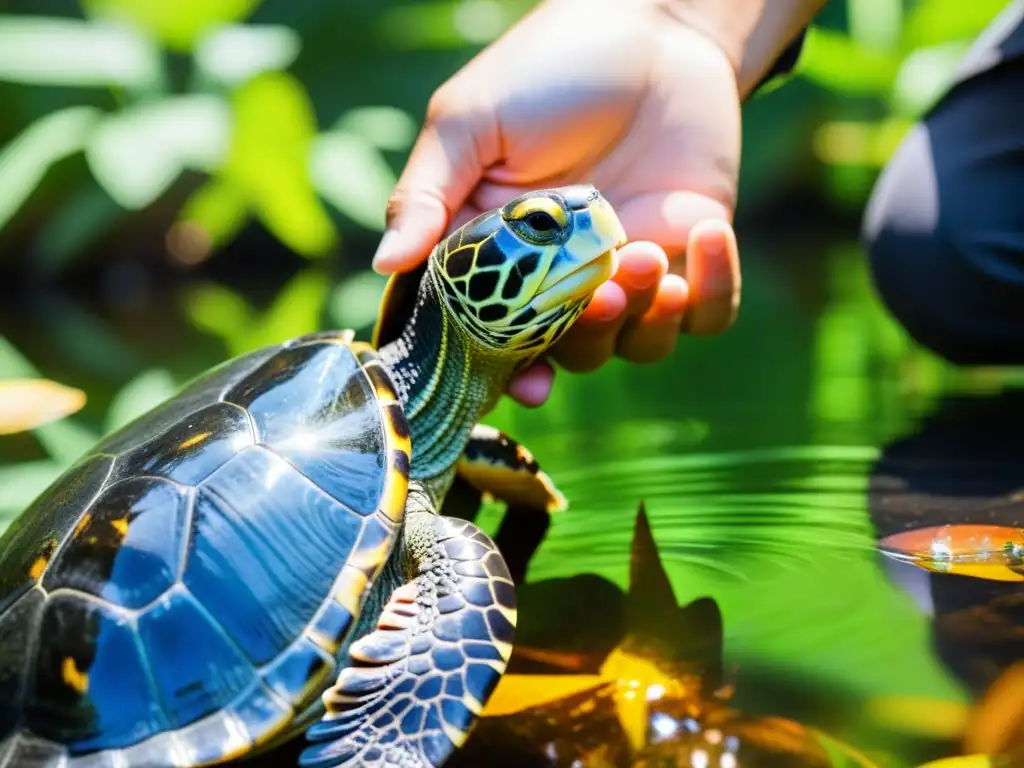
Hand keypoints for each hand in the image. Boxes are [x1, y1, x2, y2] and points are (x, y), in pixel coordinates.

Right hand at [372, 0, 742, 406]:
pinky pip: (709, 312)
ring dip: (645, 318)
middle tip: (596, 297)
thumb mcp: (469, 121)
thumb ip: (428, 192)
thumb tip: (384, 262)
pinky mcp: (690, 256)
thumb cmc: (548, 67)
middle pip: (566, 353)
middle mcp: (559, 275)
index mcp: (497, 253)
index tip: (524, 383)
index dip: (501, 368)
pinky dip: (715, 291)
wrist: (654, 28)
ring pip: (635, 345)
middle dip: (584, 340)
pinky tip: (705, 236)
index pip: (487, 331)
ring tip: (649, 256)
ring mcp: (626, 269)